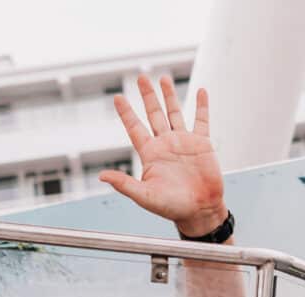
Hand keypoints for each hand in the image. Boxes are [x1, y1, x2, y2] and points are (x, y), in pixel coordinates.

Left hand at [101, 75, 226, 238]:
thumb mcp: (145, 196)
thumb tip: (102, 177)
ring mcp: (183, 142)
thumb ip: (124, 184)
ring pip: (175, 113)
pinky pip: (202, 121)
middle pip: (153, 114)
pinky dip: (202, 106)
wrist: (199, 211)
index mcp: (150, 154)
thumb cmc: (171, 207)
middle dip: (147, 96)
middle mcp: (165, 144)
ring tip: (164, 78)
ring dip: (170, 96)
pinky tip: (201, 92)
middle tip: (141, 77)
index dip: (126, 113)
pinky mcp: (202, 144)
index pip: (135, 128)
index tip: (118, 97)